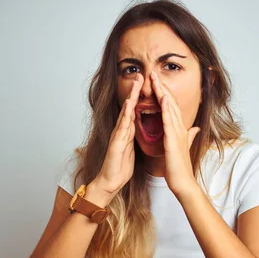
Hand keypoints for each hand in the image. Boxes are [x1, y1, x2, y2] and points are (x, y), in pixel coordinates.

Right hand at [93, 73, 143, 198]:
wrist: (110, 182)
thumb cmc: (120, 167)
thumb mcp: (133, 149)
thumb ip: (136, 138)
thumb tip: (142, 130)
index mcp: (128, 132)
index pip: (136, 111)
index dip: (141, 98)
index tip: (148, 85)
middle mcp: (122, 131)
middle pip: (130, 107)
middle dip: (135, 91)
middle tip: (141, 75)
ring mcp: (118, 136)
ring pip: (125, 113)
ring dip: (131, 98)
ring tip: (136, 84)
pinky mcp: (116, 144)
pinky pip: (122, 127)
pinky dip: (126, 115)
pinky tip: (129, 106)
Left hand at [150, 71, 200, 197]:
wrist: (183, 182)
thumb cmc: (180, 167)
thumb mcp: (185, 147)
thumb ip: (190, 136)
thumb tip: (195, 128)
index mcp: (180, 129)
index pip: (172, 107)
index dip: (165, 93)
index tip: (158, 82)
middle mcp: (180, 128)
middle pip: (170, 103)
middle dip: (163, 87)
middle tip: (154, 73)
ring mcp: (177, 133)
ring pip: (169, 108)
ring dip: (163, 92)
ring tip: (155, 79)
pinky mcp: (173, 139)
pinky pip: (169, 121)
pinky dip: (165, 109)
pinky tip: (162, 99)